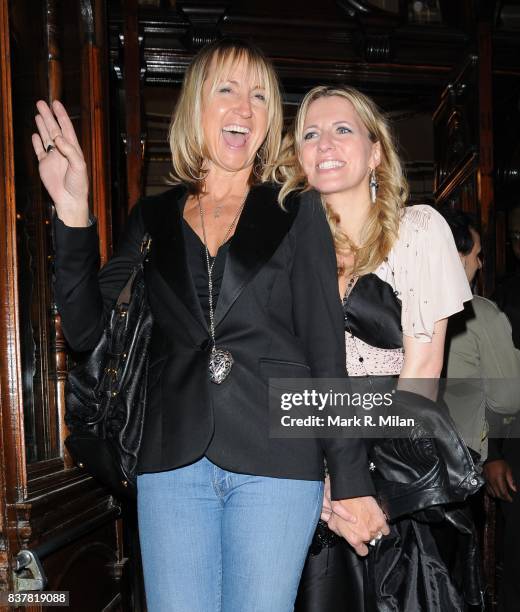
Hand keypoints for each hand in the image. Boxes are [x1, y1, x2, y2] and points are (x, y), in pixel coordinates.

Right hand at [32, 100, 88, 225]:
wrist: (69, 200)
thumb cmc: (78, 185)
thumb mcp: (79, 166)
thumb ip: (70, 151)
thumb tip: (58, 137)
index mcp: (73, 149)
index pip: (66, 128)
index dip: (61, 115)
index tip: (56, 103)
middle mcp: (63, 151)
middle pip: (54, 129)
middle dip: (48, 116)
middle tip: (41, 103)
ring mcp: (53, 157)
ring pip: (46, 137)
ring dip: (42, 125)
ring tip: (38, 113)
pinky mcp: (44, 165)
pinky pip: (39, 151)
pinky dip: (37, 142)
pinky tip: (35, 134)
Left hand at [328, 496, 388, 556]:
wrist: (350, 493)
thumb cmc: (340, 507)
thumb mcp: (333, 523)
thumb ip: (339, 533)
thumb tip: (343, 535)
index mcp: (354, 539)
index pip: (362, 552)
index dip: (361, 547)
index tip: (361, 543)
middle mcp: (365, 536)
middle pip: (369, 541)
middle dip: (365, 534)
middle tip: (361, 524)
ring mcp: (374, 529)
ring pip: (377, 535)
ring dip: (373, 529)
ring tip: (367, 520)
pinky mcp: (381, 521)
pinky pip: (385, 530)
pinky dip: (382, 526)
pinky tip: (376, 520)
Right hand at [483, 459, 516, 501]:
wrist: (491, 458)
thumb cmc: (500, 463)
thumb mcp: (508, 470)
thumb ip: (511, 481)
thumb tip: (514, 489)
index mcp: (498, 479)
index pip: (503, 492)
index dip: (507, 497)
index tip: (510, 499)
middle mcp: (492, 481)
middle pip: (497, 494)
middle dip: (503, 498)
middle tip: (507, 498)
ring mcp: (487, 481)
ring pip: (492, 493)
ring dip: (497, 496)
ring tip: (502, 496)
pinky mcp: (485, 480)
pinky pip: (487, 489)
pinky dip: (491, 492)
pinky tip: (495, 492)